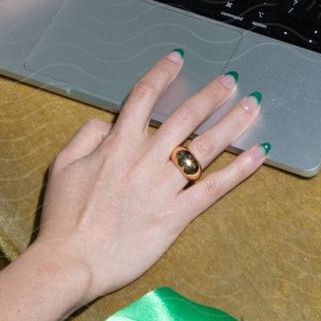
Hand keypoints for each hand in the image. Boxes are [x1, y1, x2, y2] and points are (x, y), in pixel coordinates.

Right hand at [34, 51, 267, 303]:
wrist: (70, 262)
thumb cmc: (63, 217)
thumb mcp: (63, 165)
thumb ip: (88, 135)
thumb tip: (109, 122)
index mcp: (118, 144)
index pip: (144, 96)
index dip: (163, 73)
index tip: (178, 59)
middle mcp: (145, 160)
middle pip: (185, 116)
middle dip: (211, 94)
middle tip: (231, 79)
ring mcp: (163, 187)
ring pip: (205, 146)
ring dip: (232, 122)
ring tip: (252, 105)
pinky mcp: (176, 216)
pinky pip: (214, 188)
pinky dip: (239, 169)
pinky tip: (258, 154)